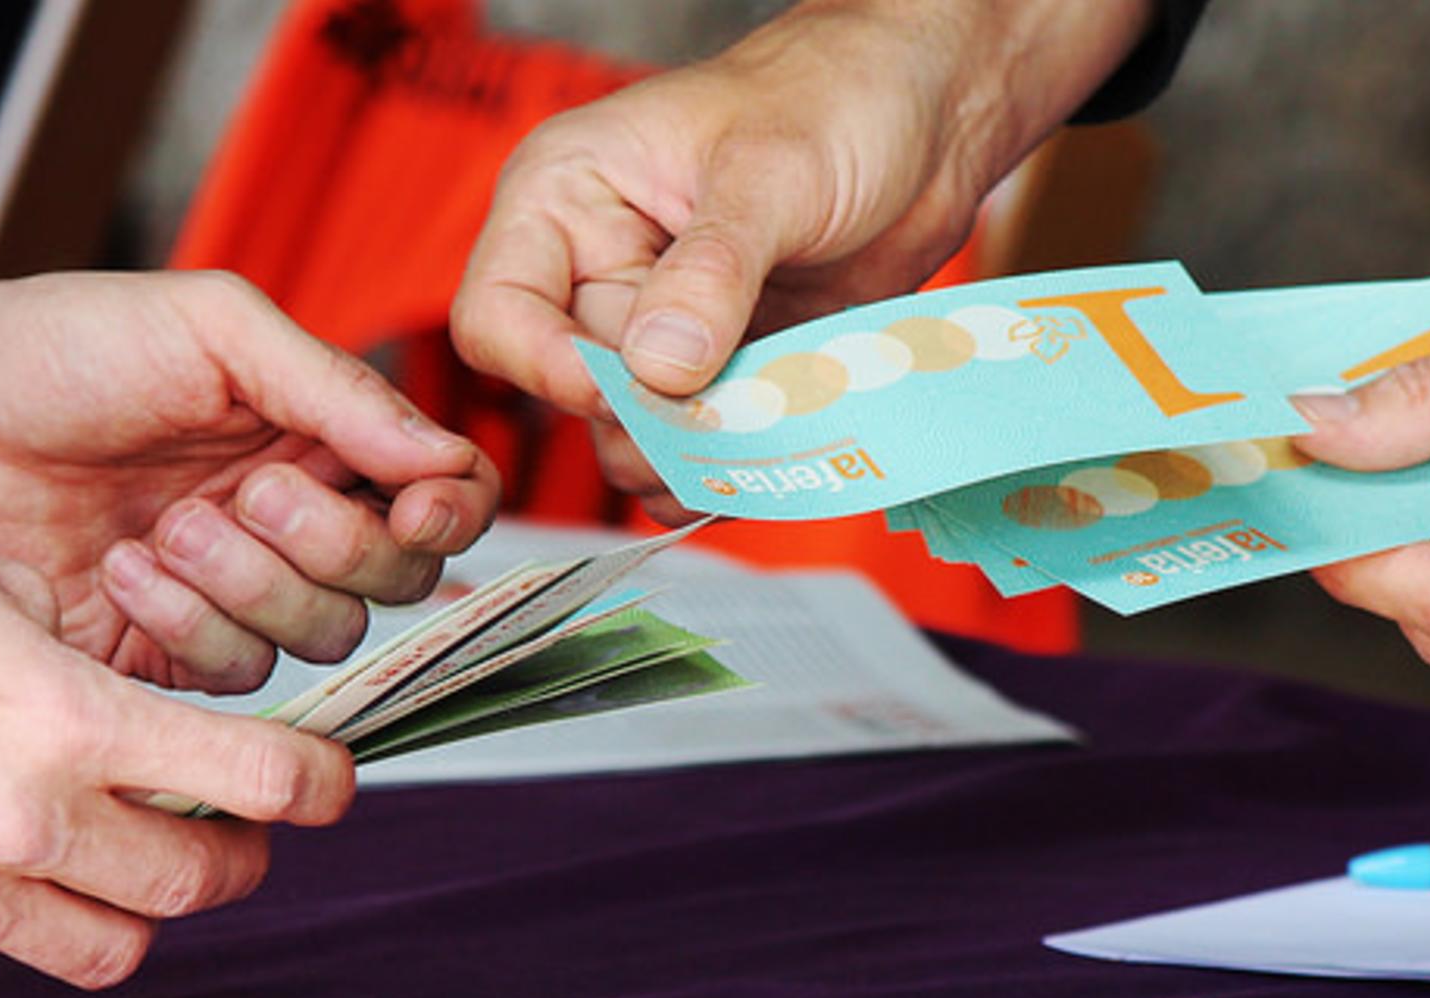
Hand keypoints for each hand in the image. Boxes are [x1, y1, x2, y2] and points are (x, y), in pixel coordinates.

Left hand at [0, 269, 499, 692]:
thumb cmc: (63, 347)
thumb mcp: (213, 329)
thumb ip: (335, 388)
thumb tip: (440, 457)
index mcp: (326, 436)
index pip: (449, 494)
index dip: (453, 515)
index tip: (412, 511)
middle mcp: (301, 520)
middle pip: (401, 581)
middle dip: (331, 548)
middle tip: (246, 494)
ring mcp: (244, 593)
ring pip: (325, 638)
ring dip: (250, 587)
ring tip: (164, 528)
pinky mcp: (177, 655)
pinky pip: (238, 679)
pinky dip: (186, 628)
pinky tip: (123, 572)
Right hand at [0, 484, 354, 985]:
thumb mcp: (5, 595)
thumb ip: (95, 672)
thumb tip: (156, 717)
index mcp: (68, 720)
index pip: (255, 779)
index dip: (317, 786)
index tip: (330, 784)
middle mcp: (21, 820)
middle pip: (197, 882)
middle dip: (237, 857)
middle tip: (232, 830)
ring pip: (110, 947)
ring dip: (139, 905)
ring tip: (125, 857)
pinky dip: (17, 915)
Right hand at [450, 0, 1147, 515]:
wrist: (931, 115)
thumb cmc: (836, 97)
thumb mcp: (770, 174)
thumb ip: (712, 272)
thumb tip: (658, 370)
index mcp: (566, 198)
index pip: (499, 316)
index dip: (551, 369)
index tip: (633, 393)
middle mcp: (598, 268)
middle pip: (573, 393)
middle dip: (643, 424)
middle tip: (721, 426)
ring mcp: (661, 325)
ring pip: (633, 435)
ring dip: (692, 458)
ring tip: (761, 442)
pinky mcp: (723, 367)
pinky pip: (701, 446)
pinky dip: (733, 467)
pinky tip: (778, 455)